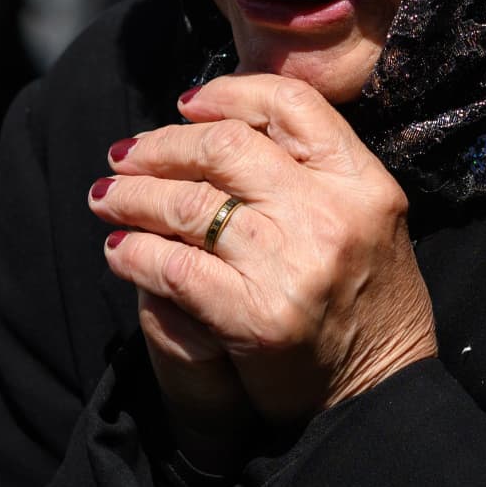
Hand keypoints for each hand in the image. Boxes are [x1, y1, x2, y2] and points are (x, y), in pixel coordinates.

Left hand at [93, 74, 437, 433]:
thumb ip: (313, 168)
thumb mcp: (367, 216)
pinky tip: (119, 252)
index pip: (291, 104)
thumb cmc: (366, 300)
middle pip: (225, 147)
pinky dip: (135, 255)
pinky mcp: (254, 318)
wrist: (379, 392)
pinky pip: (173, 268)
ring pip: (187, 205)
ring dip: (131, 197)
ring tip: (106, 198)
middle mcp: (329, 214)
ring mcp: (291, 265)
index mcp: (361, 181)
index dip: (228, 94)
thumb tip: (223, 120)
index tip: (185, 105)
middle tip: (124, 156)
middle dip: (160, 147)